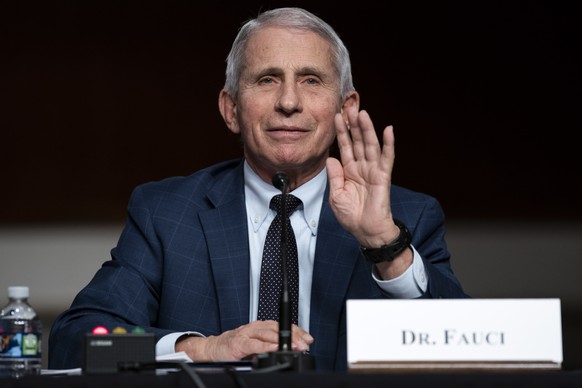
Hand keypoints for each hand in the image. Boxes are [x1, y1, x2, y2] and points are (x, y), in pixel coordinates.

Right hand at [175, 320, 313, 360]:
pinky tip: (274, 347)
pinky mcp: (238, 343)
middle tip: (306, 343)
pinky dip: (266, 345)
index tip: (308, 338)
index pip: (282, 326)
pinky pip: (254, 344)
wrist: (212, 349)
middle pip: (278, 328)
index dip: (297, 331)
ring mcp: (246, 334)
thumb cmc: (235, 347)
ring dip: (283, 340)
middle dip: (294, 335)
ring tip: (295, 345)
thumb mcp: (256, 345)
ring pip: (268, 333)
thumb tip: (290, 351)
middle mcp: (255, 327)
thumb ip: (270, 346)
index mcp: (261, 327)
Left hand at [326, 106, 398, 247]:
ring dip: (366, 129)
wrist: (366, 231)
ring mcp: (373, 170)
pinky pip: (386, 158)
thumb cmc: (351, 216)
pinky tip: (388, 129)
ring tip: (362, 113)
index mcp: (349, 170)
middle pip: (357, 141)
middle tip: (348, 107)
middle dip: (353, 124)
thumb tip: (331, 158)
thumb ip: (334, 176)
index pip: (344, 146)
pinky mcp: (383, 176)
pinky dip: (388, 144)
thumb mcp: (336, 195)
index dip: (340, 132)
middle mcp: (361, 167)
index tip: (335, 116)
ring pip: (370, 145)